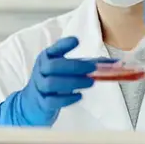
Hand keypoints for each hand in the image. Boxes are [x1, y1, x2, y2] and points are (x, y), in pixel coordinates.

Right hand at [0, 37, 114, 126]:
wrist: (31, 103)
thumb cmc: (53, 82)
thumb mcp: (64, 70)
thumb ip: (85, 65)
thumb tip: (113, 63)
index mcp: (46, 58)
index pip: (53, 49)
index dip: (64, 44)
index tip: (76, 40)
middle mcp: (41, 70)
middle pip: (53, 66)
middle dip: (74, 66)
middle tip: (92, 69)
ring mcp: (39, 87)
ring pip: (52, 83)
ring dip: (73, 82)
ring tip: (90, 82)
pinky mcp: (41, 103)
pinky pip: (51, 101)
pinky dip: (66, 98)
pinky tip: (78, 96)